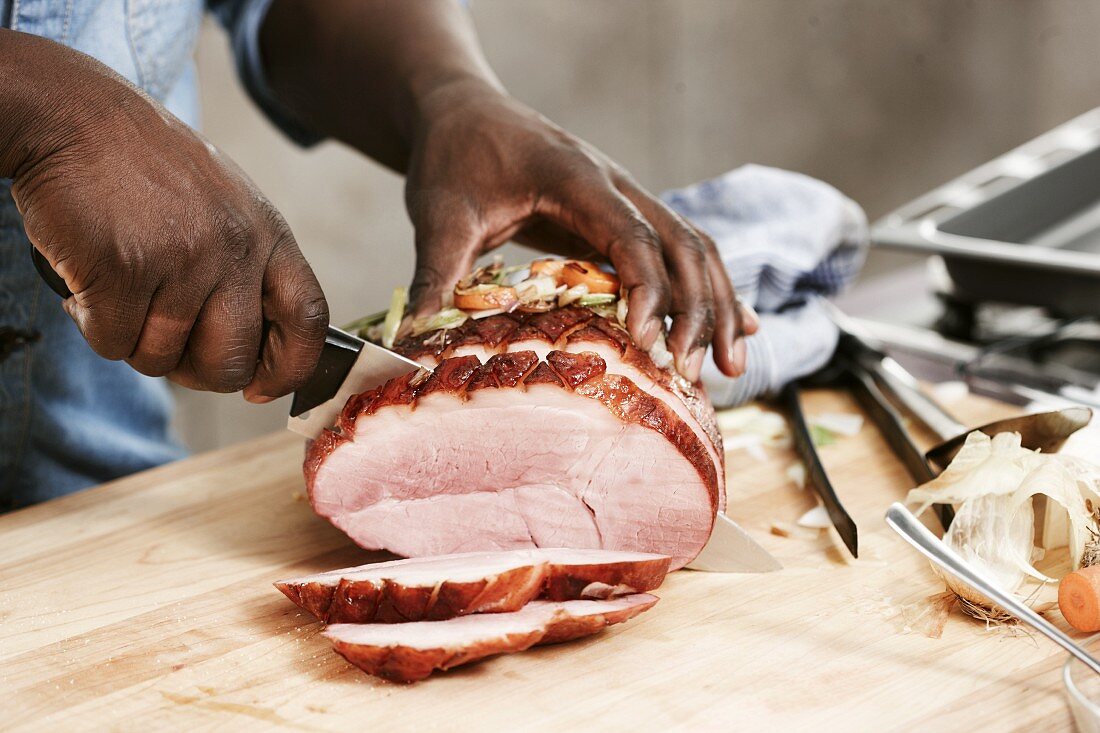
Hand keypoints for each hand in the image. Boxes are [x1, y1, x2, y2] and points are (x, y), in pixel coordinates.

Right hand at [2, 33, 327, 400]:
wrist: (76, 114)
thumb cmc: (149, 167)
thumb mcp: (228, 206)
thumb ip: (249, 267)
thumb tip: (256, 352)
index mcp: (268, 234)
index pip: (308, 318)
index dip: (291, 366)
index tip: (263, 387)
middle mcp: (234, 250)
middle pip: (232, 360)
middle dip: (198, 374)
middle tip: (170, 352)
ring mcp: (181, 260)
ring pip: (163, 359)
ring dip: (136, 345)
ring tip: (123, 299)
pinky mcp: (123, 270)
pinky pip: (114, 343)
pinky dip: (95, 329)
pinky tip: (89, 290)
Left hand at [404, 80, 757, 381]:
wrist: (463, 112)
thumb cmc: (452, 157)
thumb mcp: (439, 214)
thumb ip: (437, 271)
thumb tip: (417, 337)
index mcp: (577, 178)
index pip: (632, 234)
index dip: (647, 288)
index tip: (646, 341)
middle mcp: (616, 185)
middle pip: (682, 244)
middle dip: (699, 308)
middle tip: (695, 370)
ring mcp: (626, 199)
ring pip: (694, 248)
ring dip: (718, 304)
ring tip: (731, 364)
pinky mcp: (623, 217)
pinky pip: (681, 251)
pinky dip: (708, 290)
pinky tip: (738, 326)